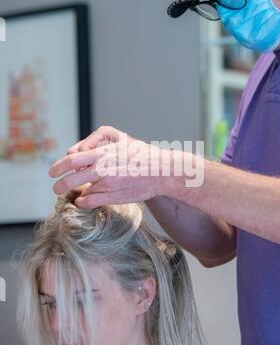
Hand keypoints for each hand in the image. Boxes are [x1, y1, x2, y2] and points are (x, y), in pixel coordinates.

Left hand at [48, 126, 168, 207]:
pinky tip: (83, 200)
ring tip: (74, 194)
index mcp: (103, 153)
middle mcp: (102, 168)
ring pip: (82, 191)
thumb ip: (99, 147)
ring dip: (76, 193)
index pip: (72, 159)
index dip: (58, 166)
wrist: (161, 172)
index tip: (52, 172)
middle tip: (56, 188)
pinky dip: (83, 202)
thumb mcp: (120, 142)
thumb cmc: (142, 155)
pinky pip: (90, 201)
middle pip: (71, 179)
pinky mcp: (113, 196)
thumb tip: (80, 154)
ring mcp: (107, 184)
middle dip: (60, 185)